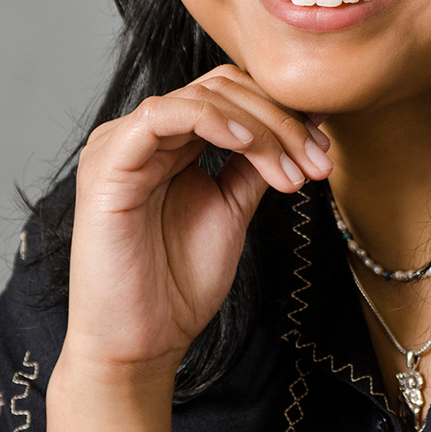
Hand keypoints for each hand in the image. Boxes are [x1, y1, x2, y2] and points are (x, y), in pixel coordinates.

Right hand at [62, 66, 330, 376]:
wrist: (141, 344)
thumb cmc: (177, 286)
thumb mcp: (232, 212)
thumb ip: (254, 167)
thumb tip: (302, 129)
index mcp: (169, 144)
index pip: (231, 95)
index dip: (283, 114)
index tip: (323, 152)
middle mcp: (143, 137)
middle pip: (222, 87)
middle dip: (281, 121)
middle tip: (317, 162)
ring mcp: (121, 145)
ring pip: (201, 96)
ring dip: (261, 128)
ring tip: (292, 172)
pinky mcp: (107, 164)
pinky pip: (160, 116)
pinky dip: (211, 119)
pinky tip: (245, 144)